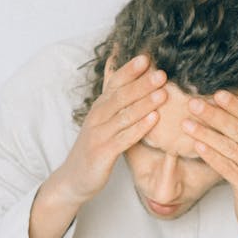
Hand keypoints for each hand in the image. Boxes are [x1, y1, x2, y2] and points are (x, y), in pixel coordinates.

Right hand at [29, 55, 165, 237]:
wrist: (73, 179)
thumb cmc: (93, 148)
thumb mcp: (101, 121)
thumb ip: (113, 100)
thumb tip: (120, 72)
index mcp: (99, 107)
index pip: (114, 83)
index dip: (129, 70)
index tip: (147, 58)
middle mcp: (97, 117)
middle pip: (121, 96)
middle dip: (142, 84)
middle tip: (161, 74)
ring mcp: (99, 135)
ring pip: (124, 115)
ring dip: (144, 103)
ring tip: (163, 94)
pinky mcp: (103, 153)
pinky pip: (124, 138)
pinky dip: (139, 128)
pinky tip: (154, 120)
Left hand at [183, 90, 237, 237]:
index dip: (234, 103)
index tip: (215, 92)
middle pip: (237, 128)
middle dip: (213, 115)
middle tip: (192, 103)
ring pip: (228, 147)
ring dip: (205, 134)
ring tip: (186, 124)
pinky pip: (226, 167)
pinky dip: (211, 155)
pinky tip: (196, 146)